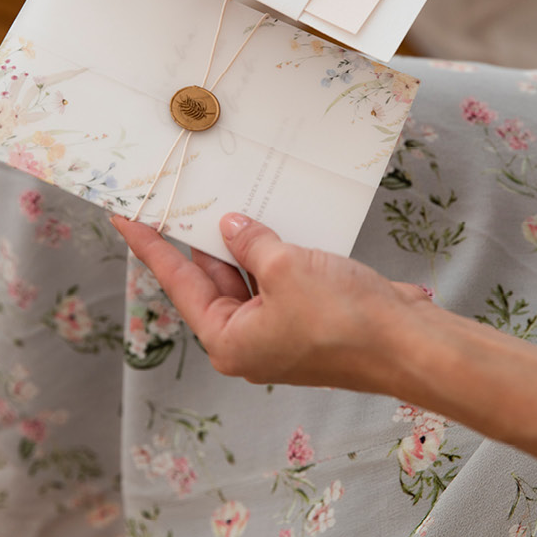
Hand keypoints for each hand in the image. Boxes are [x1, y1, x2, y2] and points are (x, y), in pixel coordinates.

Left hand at [112, 212, 431, 392]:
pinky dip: (273, 248)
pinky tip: (270, 214)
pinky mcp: (310, 318)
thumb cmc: (342, 317)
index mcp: (230, 340)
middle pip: (211, 277)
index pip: (177, 281)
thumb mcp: (285, 267)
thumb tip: (232, 227)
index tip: (122, 215)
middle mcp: (250, 340)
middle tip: (178, 191)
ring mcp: (281, 330)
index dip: (149, 244)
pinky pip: (278, 276)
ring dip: (241, 239)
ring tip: (222, 193)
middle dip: (201, 235)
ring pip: (247, 274)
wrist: (413, 345)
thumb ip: (250, 242)